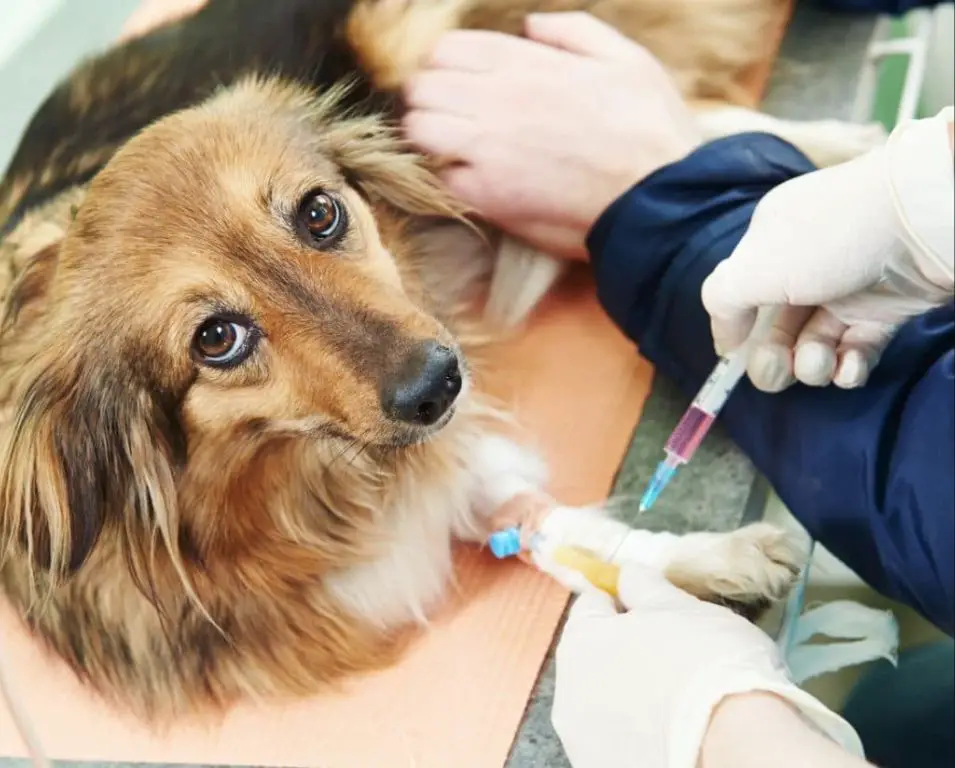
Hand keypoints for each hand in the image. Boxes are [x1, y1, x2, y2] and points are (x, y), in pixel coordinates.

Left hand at [403, 13, 700, 259]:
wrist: (658, 197)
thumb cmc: (650, 129)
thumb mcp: (625, 59)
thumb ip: (573, 31)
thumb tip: (529, 26)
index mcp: (523, 62)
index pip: (446, 50)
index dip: (448, 67)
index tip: (464, 84)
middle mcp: (495, 99)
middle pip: (421, 87)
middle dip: (430, 99)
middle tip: (454, 118)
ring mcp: (485, 148)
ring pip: (418, 129)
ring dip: (430, 136)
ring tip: (456, 148)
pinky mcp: (487, 194)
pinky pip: (442, 177)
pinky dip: (451, 177)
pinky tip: (476, 180)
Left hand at [551, 565, 861, 767]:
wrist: (737, 749)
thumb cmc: (709, 663)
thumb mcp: (680, 607)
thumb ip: (645, 586)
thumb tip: (626, 575)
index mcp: (581, 641)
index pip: (593, 604)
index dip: (625, 602)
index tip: (658, 612)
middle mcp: (567, 691)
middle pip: (595, 655)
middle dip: (627, 649)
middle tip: (676, 655)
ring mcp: (583, 738)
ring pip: (605, 698)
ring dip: (631, 692)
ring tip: (679, 698)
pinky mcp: (600, 767)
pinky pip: (619, 737)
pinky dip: (639, 730)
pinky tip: (675, 730)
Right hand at [701, 108, 953, 391]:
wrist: (920, 221)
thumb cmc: (827, 238)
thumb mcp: (753, 266)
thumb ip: (722, 301)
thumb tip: (725, 340)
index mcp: (770, 242)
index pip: (741, 294)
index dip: (735, 330)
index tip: (733, 357)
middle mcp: (806, 264)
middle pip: (776, 328)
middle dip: (771, 359)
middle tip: (776, 370)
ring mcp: (847, 288)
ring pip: (815, 343)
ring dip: (811, 365)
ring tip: (821, 363)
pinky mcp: (886, 309)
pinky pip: (856, 349)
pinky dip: (849, 366)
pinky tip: (848, 368)